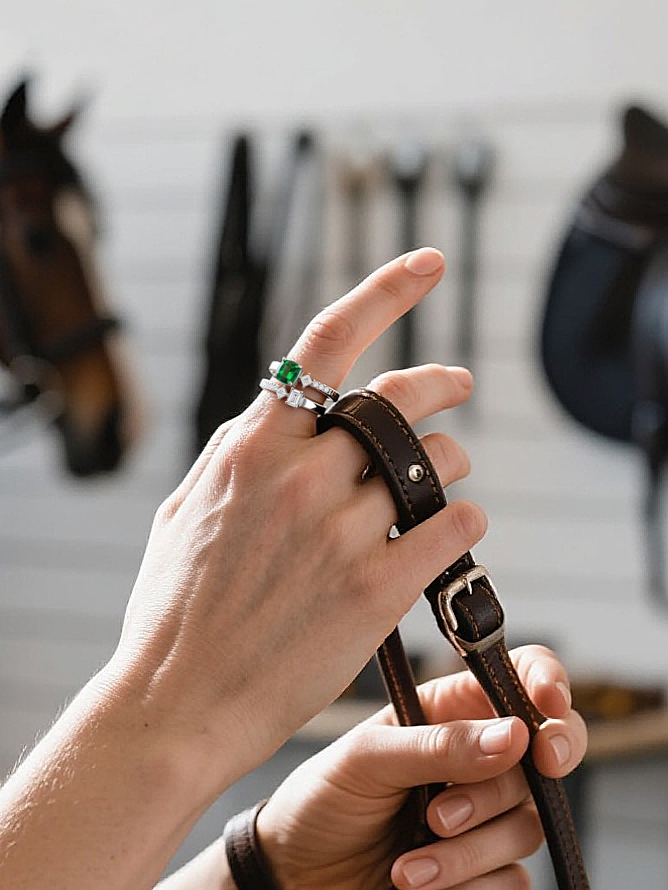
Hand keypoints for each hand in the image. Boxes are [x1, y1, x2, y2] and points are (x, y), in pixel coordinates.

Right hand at [109, 248, 487, 793]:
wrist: (177, 702)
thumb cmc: (175, 609)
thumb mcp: (187, 508)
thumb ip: (238, 454)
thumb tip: (282, 417)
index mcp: (251, 447)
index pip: (327, 343)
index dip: (384, 291)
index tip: (427, 263)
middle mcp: (300, 476)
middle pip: (400, 398)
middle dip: (442, 381)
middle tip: (463, 382)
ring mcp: (340, 531)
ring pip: (439, 463)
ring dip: (453, 463)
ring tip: (448, 478)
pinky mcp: (375, 589)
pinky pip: (455, 525)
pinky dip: (465, 520)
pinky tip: (456, 529)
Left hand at [257, 646, 586, 889]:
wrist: (296, 872)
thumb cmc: (324, 797)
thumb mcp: (369, 758)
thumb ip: (439, 746)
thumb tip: (513, 735)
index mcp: (451, 710)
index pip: (521, 678)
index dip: (547, 683)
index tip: (547, 710)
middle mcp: (477, 755)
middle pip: (540, 757)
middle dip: (499, 790)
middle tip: (444, 815)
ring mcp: (484, 814)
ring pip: (525, 825)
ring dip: (467, 849)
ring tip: (408, 862)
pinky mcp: (483, 869)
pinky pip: (512, 879)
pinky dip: (468, 885)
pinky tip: (418, 881)